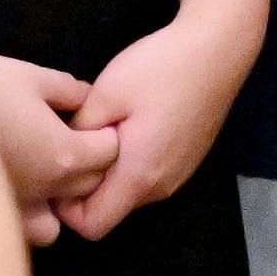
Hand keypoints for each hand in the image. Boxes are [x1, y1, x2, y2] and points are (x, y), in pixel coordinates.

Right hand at [0, 54, 118, 246]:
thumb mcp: (30, 76)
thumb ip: (67, 89)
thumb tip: (85, 97)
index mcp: (64, 154)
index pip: (109, 153)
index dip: (107, 134)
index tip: (92, 120)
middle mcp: (46, 191)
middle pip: (90, 187)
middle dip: (90, 165)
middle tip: (71, 139)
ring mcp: (17, 210)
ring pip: (56, 224)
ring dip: (57, 203)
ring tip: (39, 175)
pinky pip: (16, 233)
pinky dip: (21, 219)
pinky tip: (9, 191)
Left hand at [57, 8, 262, 238]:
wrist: (218, 49)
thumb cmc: (160, 69)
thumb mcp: (106, 94)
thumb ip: (78, 131)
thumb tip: (64, 151)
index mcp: (139, 176)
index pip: (91, 226)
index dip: (66, 207)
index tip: (58, 170)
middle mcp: (161, 187)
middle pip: (111, 209)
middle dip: (86, 186)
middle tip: (74, 142)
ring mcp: (178, 174)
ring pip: (129, 191)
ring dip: (109, 171)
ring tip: (102, 127)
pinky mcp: (186, 159)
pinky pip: (148, 175)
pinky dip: (130, 161)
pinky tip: (129, 122)